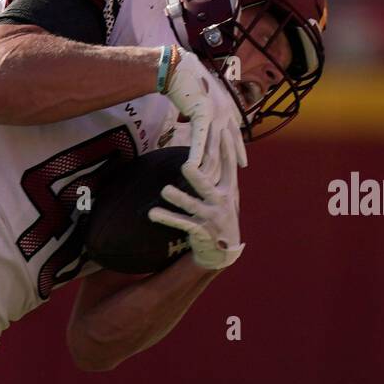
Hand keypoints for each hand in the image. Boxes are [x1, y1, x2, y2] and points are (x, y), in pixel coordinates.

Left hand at [148, 134, 243, 269]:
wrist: (223, 251)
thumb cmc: (221, 215)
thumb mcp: (227, 195)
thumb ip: (221, 175)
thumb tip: (217, 147)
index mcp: (230, 190)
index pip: (228, 167)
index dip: (227, 150)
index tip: (223, 132)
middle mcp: (223, 202)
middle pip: (209, 186)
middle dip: (198, 177)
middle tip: (186, 165)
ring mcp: (211, 217)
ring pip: (192, 205)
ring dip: (179, 198)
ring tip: (165, 190)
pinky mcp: (200, 230)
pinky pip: (181, 222)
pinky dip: (166, 218)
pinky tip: (152, 213)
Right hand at [162, 49, 247, 185]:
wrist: (179, 68)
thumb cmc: (188, 82)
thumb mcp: (203, 100)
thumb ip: (206, 113)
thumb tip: (202, 121)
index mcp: (228, 110)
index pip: (236, 136)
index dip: (239, 152)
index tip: (243, 166)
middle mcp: (226, 114)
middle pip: (226, 149)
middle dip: (225, 170)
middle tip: (223, 185)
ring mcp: (215, 115)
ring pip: (214, 149)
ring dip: (208, 170)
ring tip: (204, 185)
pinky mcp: (202, 115)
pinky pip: (199, 141)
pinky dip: (195, 156)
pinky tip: (191, 169)